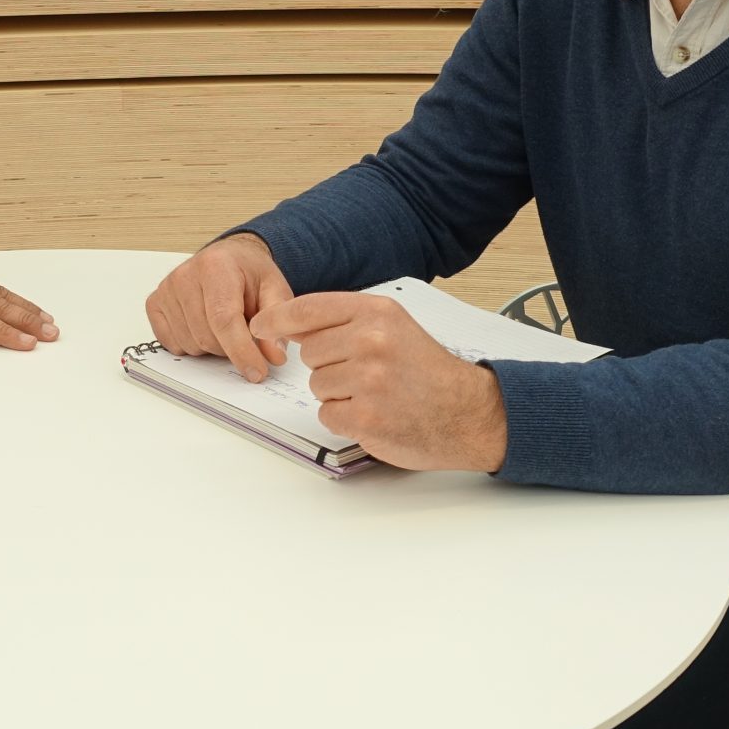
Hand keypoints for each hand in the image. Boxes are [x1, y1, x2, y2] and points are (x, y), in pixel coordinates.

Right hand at [144, 234, 293, 382]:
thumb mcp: (274, 288)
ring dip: (212, 347)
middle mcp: (185, 275)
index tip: (257, 373)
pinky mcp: (154, 303)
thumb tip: (274, 356)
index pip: (224, 319)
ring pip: (190, 345)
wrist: (228, 257)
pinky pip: (172, 344)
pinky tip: (203, 327)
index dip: (241, 351)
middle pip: (206, 337)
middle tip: (244, 332)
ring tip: (223, 326)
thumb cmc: (248, 273)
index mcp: (216, 266)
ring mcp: (166, 290)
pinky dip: (191, 345)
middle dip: (230, 348)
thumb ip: (275, 320)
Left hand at [248, 291, 508, 472]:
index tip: (259, 325)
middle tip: (367, 374)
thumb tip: (289, 323)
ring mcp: (369, 380)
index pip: (308, 309)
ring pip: (317, 386)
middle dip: (329, 367)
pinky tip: (376, 414)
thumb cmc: (428, 372)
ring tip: (376, 394)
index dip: (276, 318)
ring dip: (338, 395)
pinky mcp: (367, 417)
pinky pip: (328, 415)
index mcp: (377, 312)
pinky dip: (346, 420)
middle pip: (310, 353)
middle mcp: (372, 341)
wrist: (469, 412)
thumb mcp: (392, 328)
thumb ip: (344, 322)